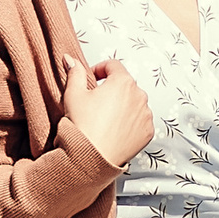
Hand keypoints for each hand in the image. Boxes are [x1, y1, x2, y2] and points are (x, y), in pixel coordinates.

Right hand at [61, 51, 153, 171]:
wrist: (91, 158)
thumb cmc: (82, 126)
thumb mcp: (73, 94)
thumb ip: (75, 73)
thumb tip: (70, 59)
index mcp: (123, 82)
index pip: (113, 66)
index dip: (100, 69)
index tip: (92, 79)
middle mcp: (139, 95)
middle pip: (125, 84)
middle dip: (112, 89)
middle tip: (96, 102)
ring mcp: (146, 114)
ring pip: (134, 102)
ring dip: (123, 105)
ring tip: (106, 118)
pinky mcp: (148, 131)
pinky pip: (140, 121)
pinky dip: (130, 122)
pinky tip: (115, 130)